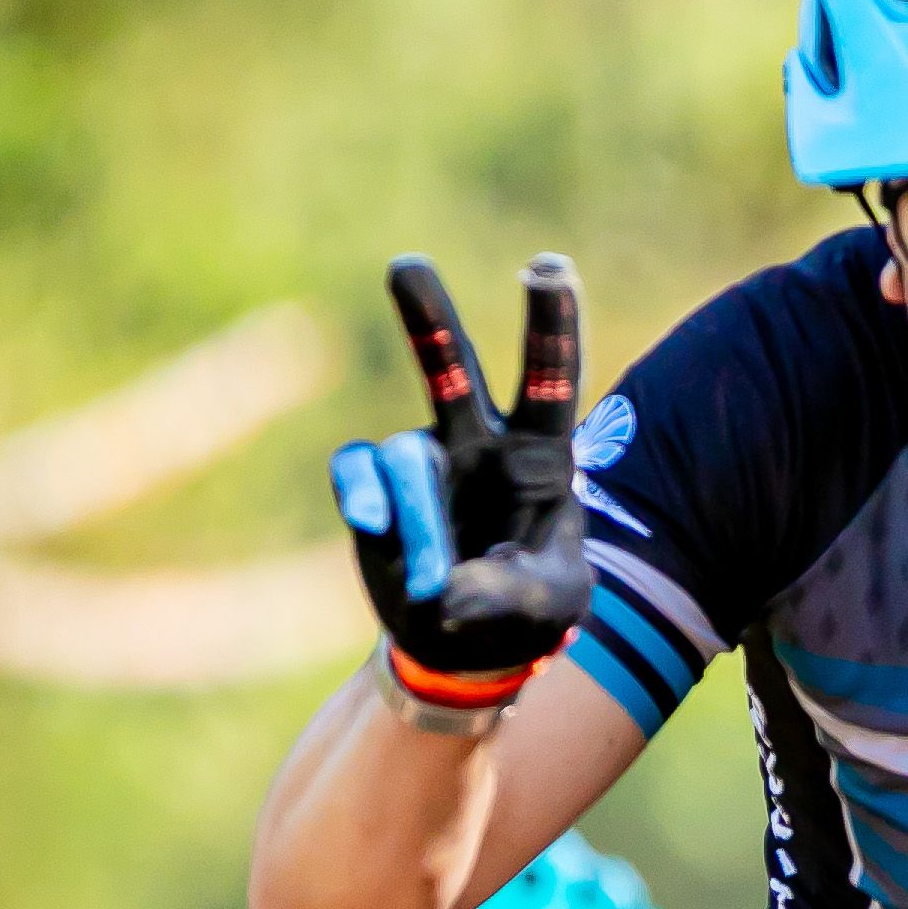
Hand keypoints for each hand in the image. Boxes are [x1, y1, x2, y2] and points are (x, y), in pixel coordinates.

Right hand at [331, 253, 588, 726]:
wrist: (466, 643)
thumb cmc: (528, 610)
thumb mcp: (549, 607)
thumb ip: (511, 594)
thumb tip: (447, 595)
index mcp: (541, 454)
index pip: (550, 379)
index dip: (550, 324)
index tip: (547, 267)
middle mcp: (479, 442)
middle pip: (454, 365)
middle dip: (427, 314)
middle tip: (405, 264)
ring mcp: (423, 461)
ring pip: (406, 456)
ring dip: (418, 520)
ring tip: (434, 586)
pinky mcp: (374, 487)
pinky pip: (357, 469)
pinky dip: (362, 495)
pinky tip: (373, 525)